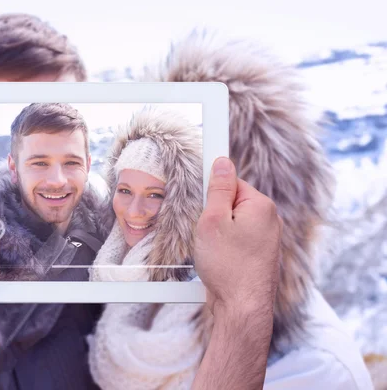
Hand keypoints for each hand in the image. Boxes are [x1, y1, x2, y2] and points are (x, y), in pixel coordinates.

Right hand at [194, 157, 281, 317]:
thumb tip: (222, 162)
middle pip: (233, 203)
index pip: (232, 182)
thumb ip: (218, 189)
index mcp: (261, 206)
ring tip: (212, 251)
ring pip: (234, 224)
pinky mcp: (260, 256)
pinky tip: (218, 261)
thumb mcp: (213, 220)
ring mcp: (267, 240)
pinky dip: (225, 247)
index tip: (200, 206)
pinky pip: (238, 241)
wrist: (242, 308)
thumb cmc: (227, 266)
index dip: (211, 194)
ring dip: (218, 233)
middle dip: (214, 215)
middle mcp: (270, 220)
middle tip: (205, 232)